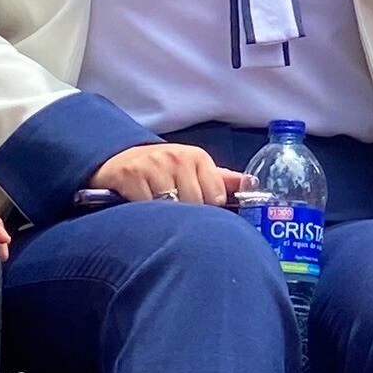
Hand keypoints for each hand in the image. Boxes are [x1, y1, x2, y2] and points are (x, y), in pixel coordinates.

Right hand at [97, 142, 249, 206]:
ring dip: (163, 215)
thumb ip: (222, 180)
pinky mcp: (130, 175)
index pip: (215, 196)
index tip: (196, 209)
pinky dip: (143, 213)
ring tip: (159, 212)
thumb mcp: (193, 169)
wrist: (120, 159)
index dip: (206, 209)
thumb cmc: (164, 169)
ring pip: (169, 206)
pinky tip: (141, 209)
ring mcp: (152, 165)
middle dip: (185, 215)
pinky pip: (145, 206)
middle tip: (174, 212)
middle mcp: (176, 157)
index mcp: (197, 157)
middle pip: (193, 203)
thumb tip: (252, 183)